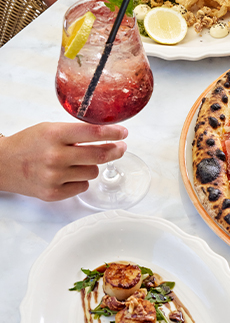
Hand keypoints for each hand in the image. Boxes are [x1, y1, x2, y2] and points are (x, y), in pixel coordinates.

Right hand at [0, 123, 127, 201]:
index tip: (124, 133)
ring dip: (91, 166)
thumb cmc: (28, 144)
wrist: (2, 165)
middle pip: (100, 155)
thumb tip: (108, 134)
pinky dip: (80, 180)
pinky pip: (83, 186)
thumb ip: (76, 132)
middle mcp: (55, 156)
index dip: (114, 133)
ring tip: (76, 162)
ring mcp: (54, 176)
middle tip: (120, 147)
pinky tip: (68, 174)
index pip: (94, 133)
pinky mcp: (53, 193)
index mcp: (55, 134)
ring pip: (93, 172)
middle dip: (115, 150)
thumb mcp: (50, 129)